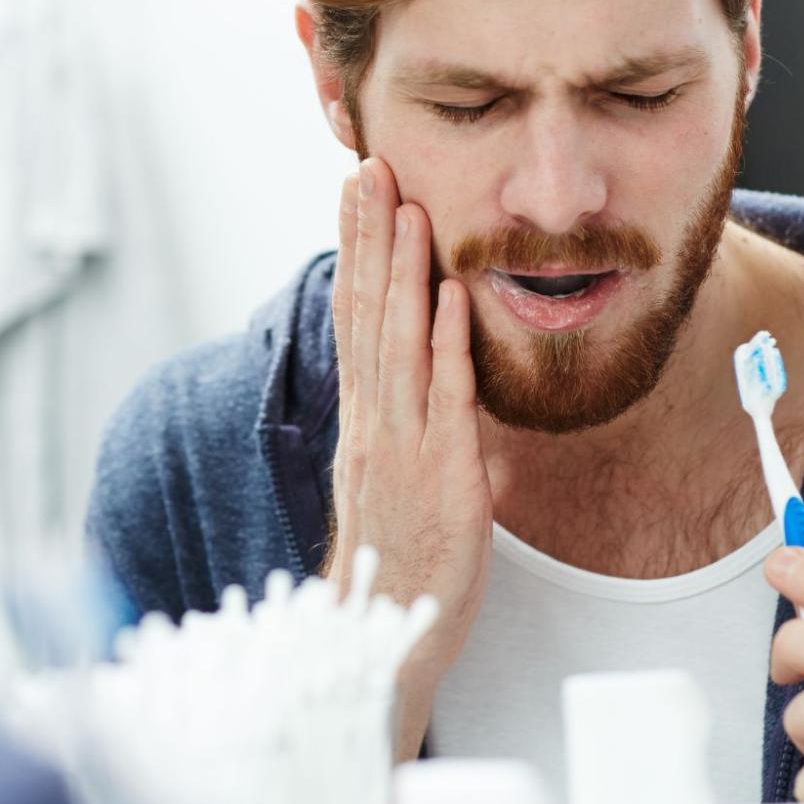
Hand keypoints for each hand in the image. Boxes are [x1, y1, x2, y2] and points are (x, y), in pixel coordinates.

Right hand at [327, 157, 491, 761]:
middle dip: (368, 236)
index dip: (355, 250)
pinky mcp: (442, 473)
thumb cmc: (398, 559)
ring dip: (403, 270)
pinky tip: (449, 295)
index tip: (356, 192)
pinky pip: (445, 397)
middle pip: (365, 313)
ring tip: (406, 207)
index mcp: (363, 418)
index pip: (354, 316)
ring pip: (397, 341)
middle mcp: (373, 421)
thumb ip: (405, 419)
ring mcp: (402, 445)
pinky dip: (446, 343)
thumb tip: (425, 371)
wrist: (384, 635)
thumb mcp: (393, 476)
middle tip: (368, 168)